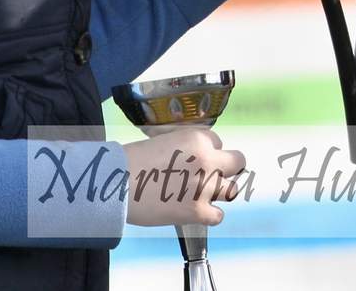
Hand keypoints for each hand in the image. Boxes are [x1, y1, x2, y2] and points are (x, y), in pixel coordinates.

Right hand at [122, 126, 246, 226]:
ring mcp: (205, 187)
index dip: (208, 151)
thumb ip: (186, 146)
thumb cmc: (133, 161)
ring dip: (219, 192)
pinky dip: (210, 215)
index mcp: (198, 139)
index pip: (218, 142)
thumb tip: (194, 155)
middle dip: (227, 168)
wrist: (117, 184)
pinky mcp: (197, 211)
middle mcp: (207, 161)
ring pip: (232, 190)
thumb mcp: (164, 139)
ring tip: (203, 194)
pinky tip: (197, 211)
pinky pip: (218, 216)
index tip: (195, 160)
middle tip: (213, 175)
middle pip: (238, 162)